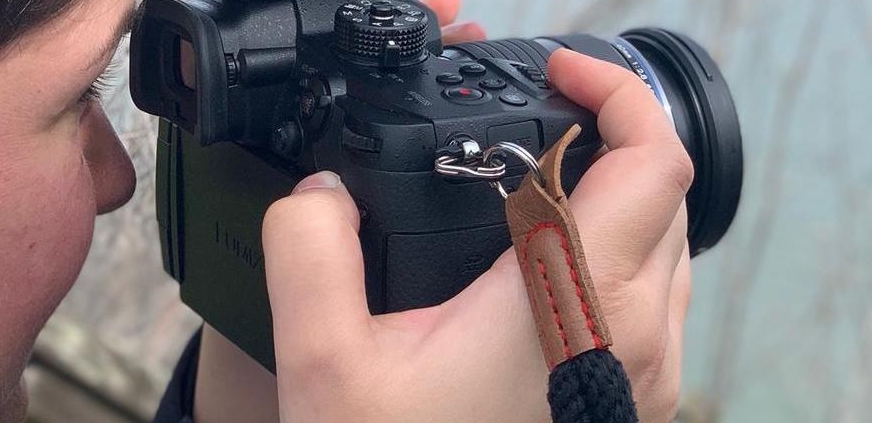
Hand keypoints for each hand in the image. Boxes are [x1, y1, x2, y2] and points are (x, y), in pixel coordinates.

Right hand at [264, 47, 692, 422]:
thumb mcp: (324, 361)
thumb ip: (310, 251)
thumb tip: (320, 192)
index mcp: (573, 307)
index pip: (653, 162)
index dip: (617, 94)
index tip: (559, 73)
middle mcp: (634, 340)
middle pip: (667, 196)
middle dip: (608, 143)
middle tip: (527, 131)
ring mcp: (644, 379)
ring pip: (667, 251)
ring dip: (613, 203)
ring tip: (527, 197)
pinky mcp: (635, 406)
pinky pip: (653, 303)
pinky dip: (610, 261)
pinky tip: (533, 278)